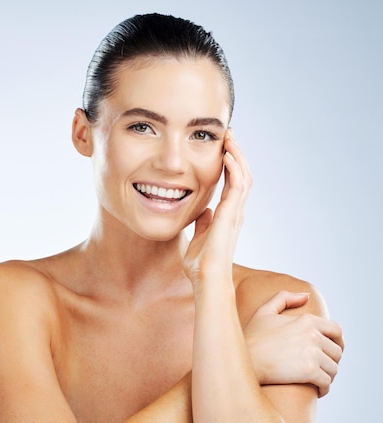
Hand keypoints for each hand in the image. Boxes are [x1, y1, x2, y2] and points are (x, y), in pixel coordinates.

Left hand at [184, 129, 252, 284]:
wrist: (205, 278)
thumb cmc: (201, 264)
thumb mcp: (199, 236)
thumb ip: (203, 223)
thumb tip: (203, 212)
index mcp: (228, 215)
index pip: (234, 182)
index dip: (231, 164)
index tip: (222, 147)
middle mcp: (235, 212)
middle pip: (243, 175)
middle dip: (236, 153)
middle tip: (228, 135)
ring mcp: (235, 213)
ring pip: (244, 176)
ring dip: (237, 155)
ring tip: (229, 138)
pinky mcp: (231, 215)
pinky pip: (237, 187)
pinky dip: (234, 169)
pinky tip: (226, 155)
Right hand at [245, 291, 343, 396]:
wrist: (242, 359)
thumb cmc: (251, 336)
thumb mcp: (264, 311)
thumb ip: (285, 298)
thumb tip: (306, 296)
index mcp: (306, 320)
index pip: (336, 330)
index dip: (338, 342)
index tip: (333, 350)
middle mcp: (312, 335)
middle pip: (337, 351)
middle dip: (331, 361)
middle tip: (322, 368)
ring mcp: (312, 353)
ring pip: (333, 368)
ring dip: (328, 376)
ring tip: (318, 380)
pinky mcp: (309, 372)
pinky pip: (327, 382)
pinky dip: (324, 388)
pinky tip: (316, 390)